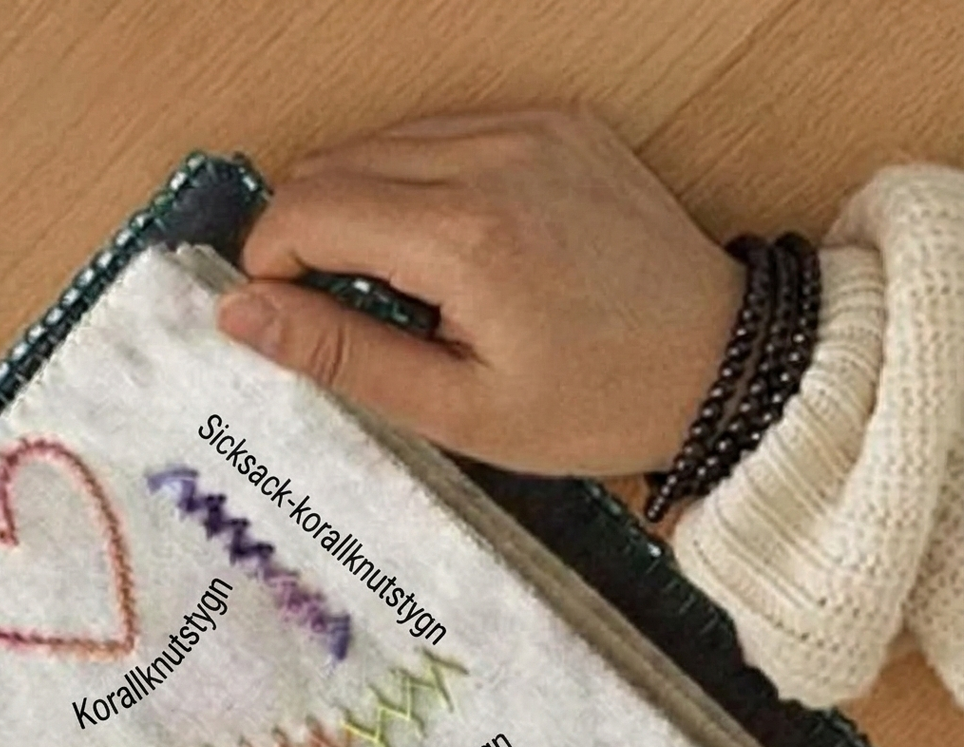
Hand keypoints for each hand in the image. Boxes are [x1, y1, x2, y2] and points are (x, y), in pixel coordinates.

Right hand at [218, 107, 745, 476]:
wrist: (723, 364)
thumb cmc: (593, 404)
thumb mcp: (454, 409)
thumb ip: (340, 354)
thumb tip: (240, 313)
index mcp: (465, 236)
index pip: (308, 209)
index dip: (269, 264)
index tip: (282, 317)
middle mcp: (495, 157)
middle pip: (334, 163)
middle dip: (305, 234)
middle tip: (330, 311)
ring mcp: (530, 127)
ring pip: (381, 139)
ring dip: (356, 204)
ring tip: (392, 285)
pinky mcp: (556, 120)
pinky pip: (443, 128)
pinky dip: (413, 179)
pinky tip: (441, 245)